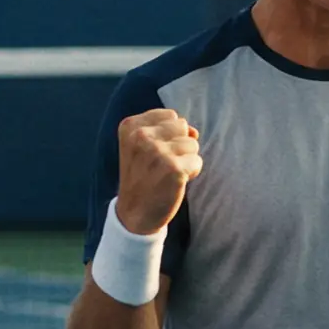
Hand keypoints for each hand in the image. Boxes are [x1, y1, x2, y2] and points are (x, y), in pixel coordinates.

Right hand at [114, 108, 200, 234]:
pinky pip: (197, 161)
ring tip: (168, 173)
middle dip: (179, 145)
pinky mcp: (173, 169)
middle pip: (182, 126)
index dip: (170, 135)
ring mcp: (156, 152)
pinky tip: (176, 182)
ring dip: (186, 159)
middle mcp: (140, 136)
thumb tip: (194, 131)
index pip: (170, 115)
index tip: (155, 153)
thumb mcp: (144, 146)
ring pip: (192, 143)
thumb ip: (168, 130)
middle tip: (162, 164)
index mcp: (130, 126)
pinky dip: (192, 172)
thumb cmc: (144, 176)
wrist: (134, 213)